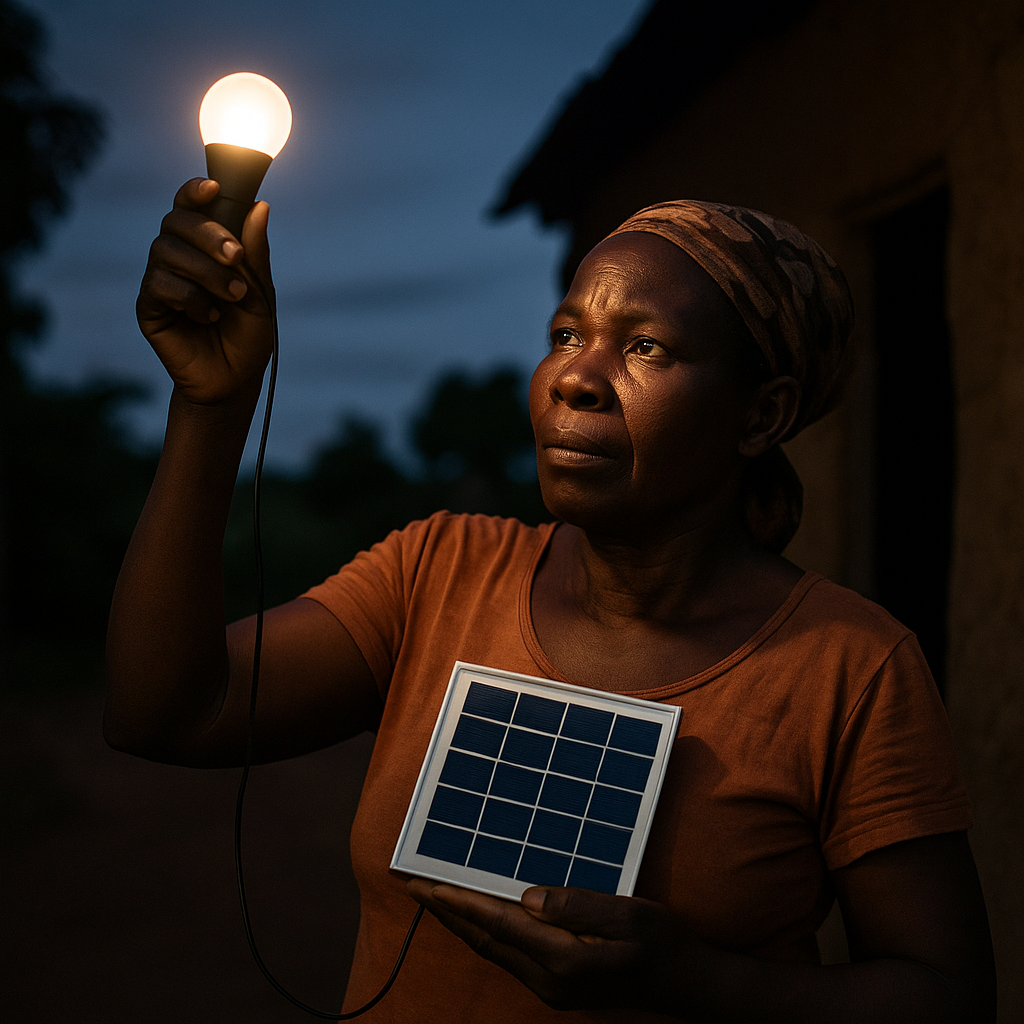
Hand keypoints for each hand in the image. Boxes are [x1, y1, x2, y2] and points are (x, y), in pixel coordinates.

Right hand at [136, 178, 274, 405]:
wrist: (235, 380)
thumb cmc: (248, 335)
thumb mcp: (261, 292)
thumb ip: (255, 253)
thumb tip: (260, 206)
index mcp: (204, 247)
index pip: (190, 206)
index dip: (195, 191)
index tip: (214, 188)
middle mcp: (178, 257)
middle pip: (175, 221)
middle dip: (207, 233)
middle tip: (235, 257)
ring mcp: (160, 280)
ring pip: (166, 250)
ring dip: (205, 270)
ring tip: (233, 296)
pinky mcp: (149, 306)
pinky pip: (159, 285)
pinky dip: (189, 297)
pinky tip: (208, 316)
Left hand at [406, 878, 684, 1012]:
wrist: (685, 983)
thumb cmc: (662, 942)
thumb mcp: (630, 915)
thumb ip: (579, 906)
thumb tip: (529, 896)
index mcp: (565, 960)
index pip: (498, 924)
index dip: (460, 902)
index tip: (427, 883)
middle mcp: (550, 980)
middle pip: (486, 940)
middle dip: (448, 912)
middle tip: (414, 885)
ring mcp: (552, 988)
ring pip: (493, 951)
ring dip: (462, 923)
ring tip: (436, 897)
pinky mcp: (556, 986)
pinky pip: (509, 955)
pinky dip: (486, 933)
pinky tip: (479, 917)